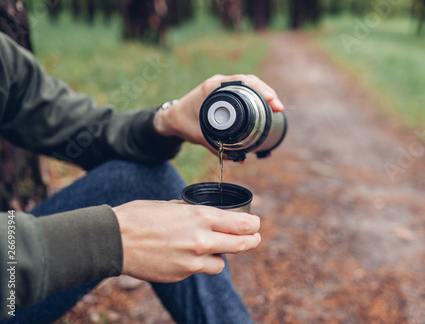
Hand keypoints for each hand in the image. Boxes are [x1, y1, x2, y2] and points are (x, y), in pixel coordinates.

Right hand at [112, 200, 260, 282]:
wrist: (113, 240)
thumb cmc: (140, 217)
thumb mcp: (171, 206)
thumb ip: (192, 212)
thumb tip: (205, 213)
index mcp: (200, 217)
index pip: (242, 224)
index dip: (253, 225)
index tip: (255, 224)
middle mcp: (201, 240)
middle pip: (241, 245)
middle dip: (251, 241)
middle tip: (255, 238)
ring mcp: (192, 261)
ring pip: (221, 263)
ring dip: (219, 256)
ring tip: (209, 248)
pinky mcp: (181, 274)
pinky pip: (198, 270)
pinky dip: (196, 264)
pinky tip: (182, 255)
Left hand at [154, 74, 284, 151]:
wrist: (172, 117)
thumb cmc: (184, 124)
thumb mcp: (200, 137)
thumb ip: (218, 149)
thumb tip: (239, 159)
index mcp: (212, 88)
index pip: (241, 82)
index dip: (259, 89)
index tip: (271, 99)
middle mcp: (218, 83)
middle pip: (248, 81)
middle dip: (266, 92)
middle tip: (278, 106)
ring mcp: (221, 86)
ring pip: (248, 84)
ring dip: (262, 92)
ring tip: (275, 106)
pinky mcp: (223, 92)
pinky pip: (243, 89)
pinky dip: (255, 94)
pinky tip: (265, 103)